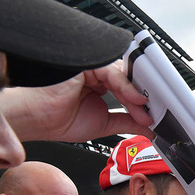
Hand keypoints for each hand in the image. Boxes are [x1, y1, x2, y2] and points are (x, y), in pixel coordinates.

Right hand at [2, 62, 153, 142]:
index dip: (143, 104)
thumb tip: (150, 129)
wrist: (38, 120)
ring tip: (145, 111)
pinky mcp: (88, 64)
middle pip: (130, 81)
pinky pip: (113, 72)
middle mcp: (98, 76)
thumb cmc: (60, 120)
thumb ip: (129, 123)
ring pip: (125, 76)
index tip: (156, 117)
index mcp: (101, 87)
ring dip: (138, 95)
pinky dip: (128, 87)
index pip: (130, 90)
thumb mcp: (106, 125)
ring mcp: (93, 68)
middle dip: (145, 100)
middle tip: (155, 115)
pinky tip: (137, 100)